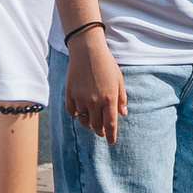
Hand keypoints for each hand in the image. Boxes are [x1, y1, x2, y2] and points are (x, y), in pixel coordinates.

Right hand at [63, 25, 125, 142]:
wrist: (87, 51)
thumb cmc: (107, 64)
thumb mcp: (119, 80)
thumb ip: (121, 98)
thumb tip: (123, 113)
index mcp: (109, 99)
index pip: (110, 124)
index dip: (111, 135)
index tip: (111, 142)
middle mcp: (94, 101)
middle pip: (96, 125)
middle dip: (100, 131)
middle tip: (101, 132)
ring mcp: (80, 98)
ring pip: (83, 120)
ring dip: (88, 124)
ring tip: (91, 123)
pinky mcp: (69, 94)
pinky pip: (72, 111)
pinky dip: (76, 115)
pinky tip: (79, 113)